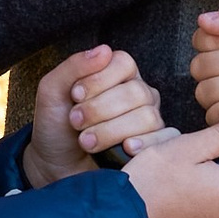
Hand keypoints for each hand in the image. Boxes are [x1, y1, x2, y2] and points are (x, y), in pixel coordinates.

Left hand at [24, 45, 164, 185]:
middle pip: (135, 92)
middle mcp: (139, 93)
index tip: (75, 96)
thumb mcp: (52, 91)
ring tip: (87, 142)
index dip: (98, 80)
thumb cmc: (56, 127)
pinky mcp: (156, 146)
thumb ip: (74, 67)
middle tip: (76, 122)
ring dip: (110, 132)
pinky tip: (125, 150)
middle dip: (99, 109)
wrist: (55, 167)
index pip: (124, 63)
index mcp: (118, 74)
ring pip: (147, 117)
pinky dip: (144, 145)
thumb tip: (103, 50)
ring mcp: (151, 120)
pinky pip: (166, 140)